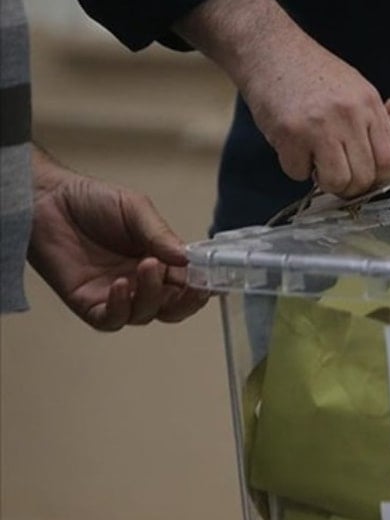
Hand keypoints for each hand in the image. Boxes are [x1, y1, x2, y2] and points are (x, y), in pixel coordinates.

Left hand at [27, 154, 208, 330]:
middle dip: (185, 302)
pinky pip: (111, 319)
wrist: (47, 200)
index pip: (189, 284)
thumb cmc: (91, 201)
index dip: (202, 288)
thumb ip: (160, 235)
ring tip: (145, 267)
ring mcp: (116, 295)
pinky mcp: (88, 303)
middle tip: (188, 286)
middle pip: (173, 309)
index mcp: (159, 261)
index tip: (212, 282)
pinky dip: (122, 307)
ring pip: (146, 314)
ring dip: (152, 296)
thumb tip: (188, 259)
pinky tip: (122, 285)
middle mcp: (140, 282)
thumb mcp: (136, 209)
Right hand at [241, 39, 389, 196]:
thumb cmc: (312, 71)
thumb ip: (372, 124)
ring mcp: (319, 125)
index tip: (369, 181)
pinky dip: (296, 167)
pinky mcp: (289, 134)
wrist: (269, 49)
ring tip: (317, 162)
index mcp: (368, 103)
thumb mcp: (355, 89)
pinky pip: (299, 173)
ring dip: (326, 181)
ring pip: (337, 181)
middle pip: (364, 176)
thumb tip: (389, 166)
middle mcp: (348, 115)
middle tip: (339, 175)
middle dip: (352, 186)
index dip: (381, 178)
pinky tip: (293, 146)